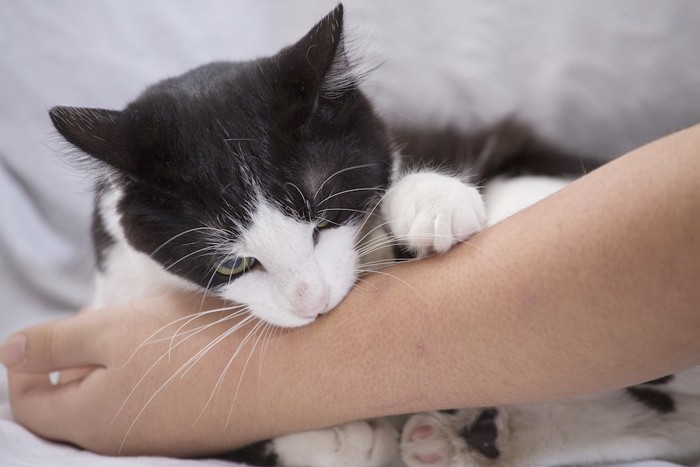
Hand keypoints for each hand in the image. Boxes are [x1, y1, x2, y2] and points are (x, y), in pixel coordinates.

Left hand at [2, 294, 269, 456]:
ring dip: (119, 364)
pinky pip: (156, 404)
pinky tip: (181, 347)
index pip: (29, 403)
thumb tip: (9, 353)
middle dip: (78, 359)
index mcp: (90, 419)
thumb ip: (55, 344)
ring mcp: (165, 438)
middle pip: (75, 404)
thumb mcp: (113, 331)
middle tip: (105, 320)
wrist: (285, 372)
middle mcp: (123, 441)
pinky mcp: (199, 428)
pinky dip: (154, 375)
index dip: (29, 364)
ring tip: (147, 327)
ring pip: (118, 401)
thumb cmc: (193, 347)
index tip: (55, 330)